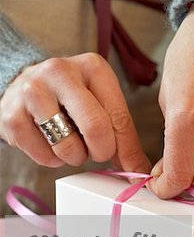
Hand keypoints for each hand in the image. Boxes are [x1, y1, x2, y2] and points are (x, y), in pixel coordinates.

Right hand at [0, 53, 149, 171]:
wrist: (23, 86)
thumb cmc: (70, 98)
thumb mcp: (99, 102)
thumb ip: (120, 132)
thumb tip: (138, 168)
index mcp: (92, 67)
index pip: (119, 117)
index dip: (128, 150)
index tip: (134, 169)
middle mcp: (61, 73)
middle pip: (96, 129)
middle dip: (101, 152)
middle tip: (96, 152)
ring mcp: (33, 93)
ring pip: (69, 148)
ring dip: (75, 157)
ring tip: (70, 142)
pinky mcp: (13, 117)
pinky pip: (46, 157)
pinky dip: (53, 160)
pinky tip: (50, 142)